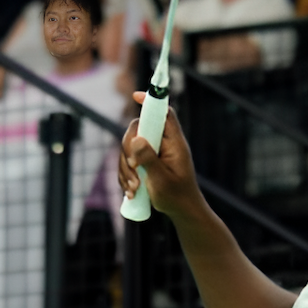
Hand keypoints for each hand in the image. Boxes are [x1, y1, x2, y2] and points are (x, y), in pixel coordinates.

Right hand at [119, 94, 200, 219]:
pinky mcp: (145, 163)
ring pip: (129, 148)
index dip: (152, 103)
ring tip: (134, 188)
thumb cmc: (177, 196)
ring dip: (125, 169)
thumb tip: (136, 138)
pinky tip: (131, 192)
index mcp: (174, 143)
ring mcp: (154, 153)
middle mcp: (164, 144)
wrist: (182, 211)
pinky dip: (125, 176)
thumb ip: (149, 159)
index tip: (136, 96)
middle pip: (138, 130)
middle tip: (133, 167)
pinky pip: (127, 162)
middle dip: (128, 150)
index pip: (164, 115)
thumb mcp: (161, 179)